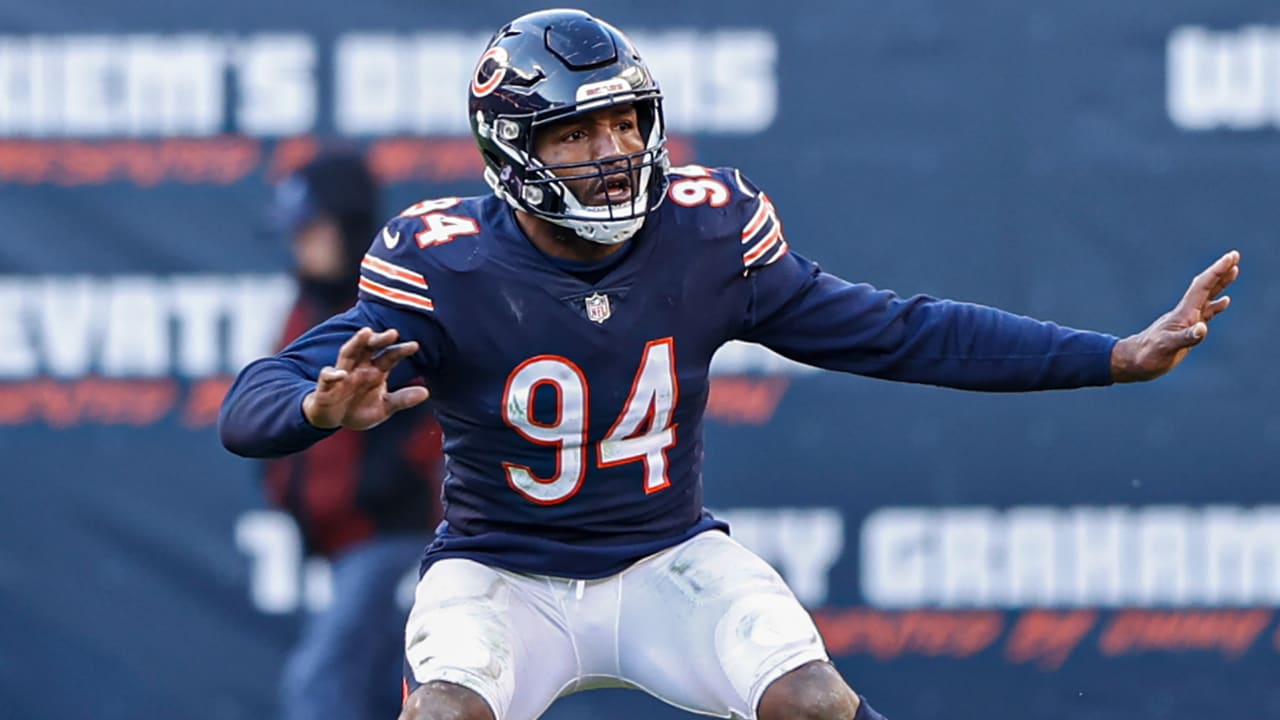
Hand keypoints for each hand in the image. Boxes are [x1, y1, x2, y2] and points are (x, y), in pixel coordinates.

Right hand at [302, 327, 429, 429]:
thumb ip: (402, 400)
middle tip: (393, 332)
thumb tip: (426, 392)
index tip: (415, 346)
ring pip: (348, 354)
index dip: (401, 350)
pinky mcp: (326, 386)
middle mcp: (359, 368)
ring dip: (356, 343)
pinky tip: (341, 375)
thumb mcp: (384, 408)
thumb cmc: (358, 408)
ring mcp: (342, 374)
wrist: (333, 420)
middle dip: (380, 339)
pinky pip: (328, 377)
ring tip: (365, 332)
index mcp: (375, 371)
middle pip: (369, 348)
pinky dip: (333, 375)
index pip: (390, 356)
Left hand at [1111, 250, 1239, 382]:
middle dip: (1220, 272)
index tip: (1230, 257)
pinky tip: (1225, 301)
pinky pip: (1206, 313)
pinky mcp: (1186, 330)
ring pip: (1207, 297)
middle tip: (1234, 256)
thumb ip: (1186, 338)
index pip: (1203, 287)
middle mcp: (1186, 313)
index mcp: (1184, 314)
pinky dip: (1216, 306)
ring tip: (1234, 271)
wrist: (1134, 361)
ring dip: (1220, 284)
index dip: (1217, 272)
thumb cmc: (1149, 354)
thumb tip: (1202, 328)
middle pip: (1206, 287)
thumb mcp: (1168, 346)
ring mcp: (1186, 320)